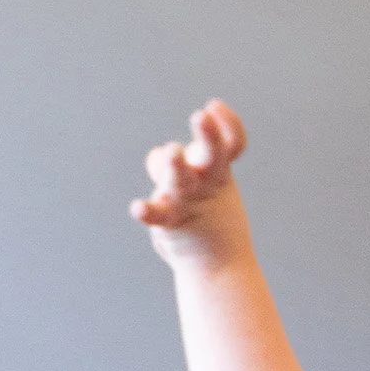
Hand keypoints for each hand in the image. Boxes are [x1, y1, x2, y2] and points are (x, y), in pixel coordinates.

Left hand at [132, 101, 247, 263]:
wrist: (216, 266)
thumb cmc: (205, 218)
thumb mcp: (196, 187)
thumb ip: (175, 166)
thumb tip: (158, 155)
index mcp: (219, 171)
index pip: (231, 143)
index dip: (228, 123)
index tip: (213, 105)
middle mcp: (205, 182)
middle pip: (212, 153)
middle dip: (208, 134)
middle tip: (200, 116)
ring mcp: (188, 201)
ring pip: (183, 179)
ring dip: (175, 165)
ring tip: (171, 152)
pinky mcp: (170, 222)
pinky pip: (159, 214)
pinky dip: (148, 211)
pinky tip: (138, 208)